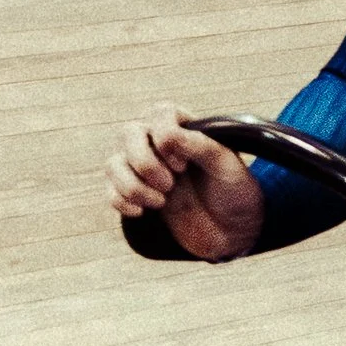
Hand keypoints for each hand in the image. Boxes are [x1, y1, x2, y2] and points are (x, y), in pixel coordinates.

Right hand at [105, 104, 264, 260]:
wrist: (234, 231)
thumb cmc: (234, 192)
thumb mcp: (227, 166)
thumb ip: (200, 146)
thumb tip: (166, 135)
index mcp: (184, 127)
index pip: (159, 114)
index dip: (165, 138)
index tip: (183, 165)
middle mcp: (158, 142)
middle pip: (127, 133)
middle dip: (144, 163)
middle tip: (170, 185)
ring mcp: (143, 168)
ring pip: (113, 163)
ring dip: (133, 186)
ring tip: (161, 203)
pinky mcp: (136, 194)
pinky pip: (111, 191)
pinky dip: (122, 202)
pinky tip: (143, 212)